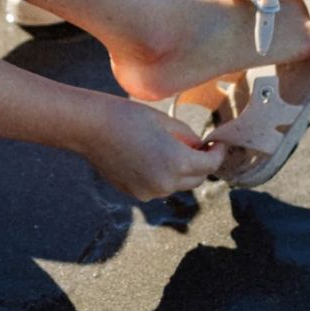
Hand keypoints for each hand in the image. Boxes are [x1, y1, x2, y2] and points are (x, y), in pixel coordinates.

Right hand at [85, 98, 225, 200]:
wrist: (90, 127)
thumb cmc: (126, 117)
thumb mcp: (164, 121)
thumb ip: (187, 137)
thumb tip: (200, 147)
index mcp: (177, 162)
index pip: (210, 164)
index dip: (218, 153)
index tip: (218, 144)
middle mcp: (166, 183)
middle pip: (196, 179)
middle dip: (201, 164)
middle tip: (198, 146)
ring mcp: (149, 192)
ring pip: (177, 185)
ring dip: (180, 171)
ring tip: (168, 149)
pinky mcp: (135, 194)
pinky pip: (157, 187)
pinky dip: (161, 176)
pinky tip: (148, 157)